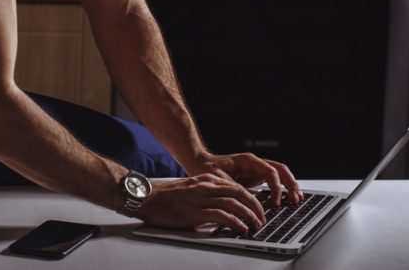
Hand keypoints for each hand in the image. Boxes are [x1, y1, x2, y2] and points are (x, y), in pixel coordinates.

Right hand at [136, 174, 265, 234]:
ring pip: (233, 203)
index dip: (251, 197)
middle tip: (262, 218)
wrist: (146, 198)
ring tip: (255, 225)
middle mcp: (206, 186)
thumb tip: (223, 209)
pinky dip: (235, 222)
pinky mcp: (195, 212)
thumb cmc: (166, 197)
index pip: (236, 186)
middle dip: (255, 206)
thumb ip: (207, 195)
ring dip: (248, 215)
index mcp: (206, 180)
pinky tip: (241, 228)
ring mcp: (200, 198)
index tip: (258, 208)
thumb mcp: (191, 190)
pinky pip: (221, 215)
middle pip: (239, 193)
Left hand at [188, 151, 303, 206]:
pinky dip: (281, 188)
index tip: (276, 202)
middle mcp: (255, 163)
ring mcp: (256, 168)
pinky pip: (272, 180)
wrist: (199, 163)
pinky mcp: (254, 176)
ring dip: (289, 185)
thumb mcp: (220, 181)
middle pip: (280, 169)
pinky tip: (285, 199)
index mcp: (248, 160)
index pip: (270, 171)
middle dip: (290, 184)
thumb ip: (235, 190)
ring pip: (279, 174)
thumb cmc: (207, 170)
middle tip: (296, 199)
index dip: (275, 187)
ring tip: (297, 199)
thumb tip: (248, 204)